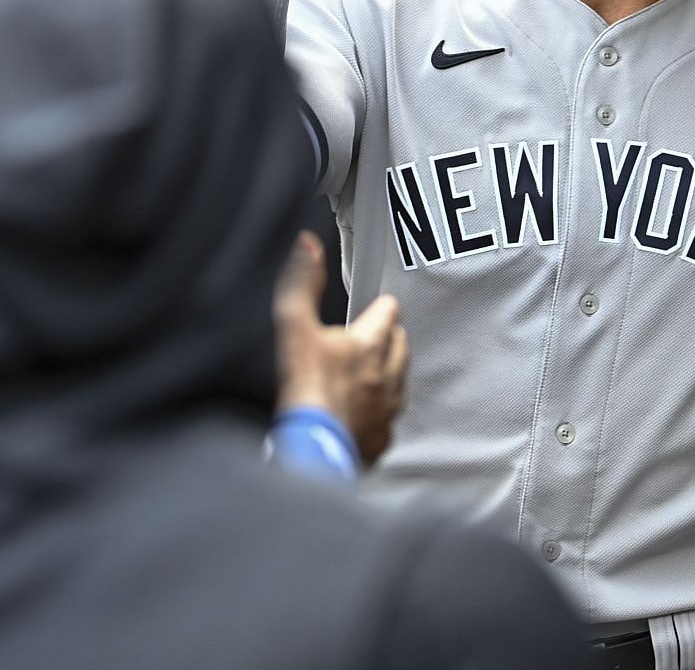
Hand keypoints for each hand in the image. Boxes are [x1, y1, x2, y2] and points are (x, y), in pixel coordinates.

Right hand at [273, 232, 408, 466]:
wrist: (307, 449)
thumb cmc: (302, 389)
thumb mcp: (294, 326)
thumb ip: (302, 283)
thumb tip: (308, 244)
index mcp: (371, 344)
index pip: (390, 312)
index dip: (380, 308)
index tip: (373, 309)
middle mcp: (388, 375)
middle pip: (400, 345)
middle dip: (388, 339)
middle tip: (369, 339)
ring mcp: (388, 410)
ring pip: (399, 383)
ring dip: (387, 374)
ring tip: (367, 373)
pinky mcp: (381, 439)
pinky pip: (387, 420)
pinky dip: (377, 413)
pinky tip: (360, 413)